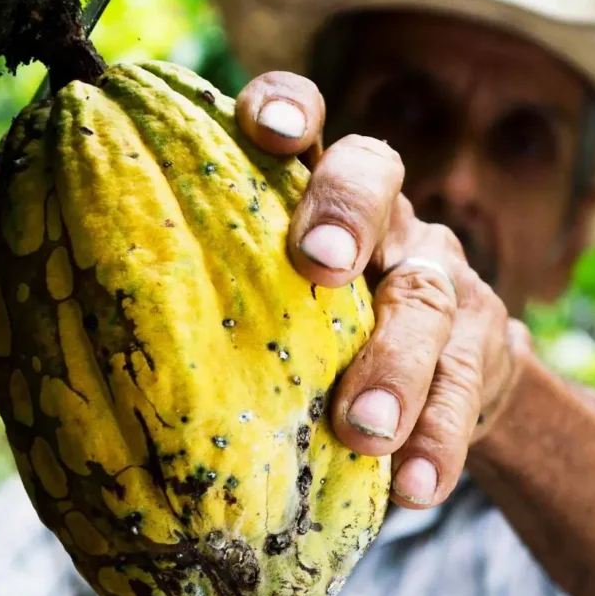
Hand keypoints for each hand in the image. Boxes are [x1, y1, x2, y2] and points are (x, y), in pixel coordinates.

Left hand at [236, 72, 531, 508]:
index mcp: (323, 197)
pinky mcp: (486, 344)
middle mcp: (389, 220)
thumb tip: (109, 375)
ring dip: (396, 364)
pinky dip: (440, 439)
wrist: (450, 381)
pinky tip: (416, 487)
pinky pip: (466, 388)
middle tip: (318, 264)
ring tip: (366, 430)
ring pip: (427, 299)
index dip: (289, 108)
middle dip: (346, 214)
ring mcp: (443, 277)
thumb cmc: (329, 344)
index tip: (263, 128)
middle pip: (377, 180)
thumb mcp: (283, 311)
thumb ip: (232, 309)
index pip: (310, 123)